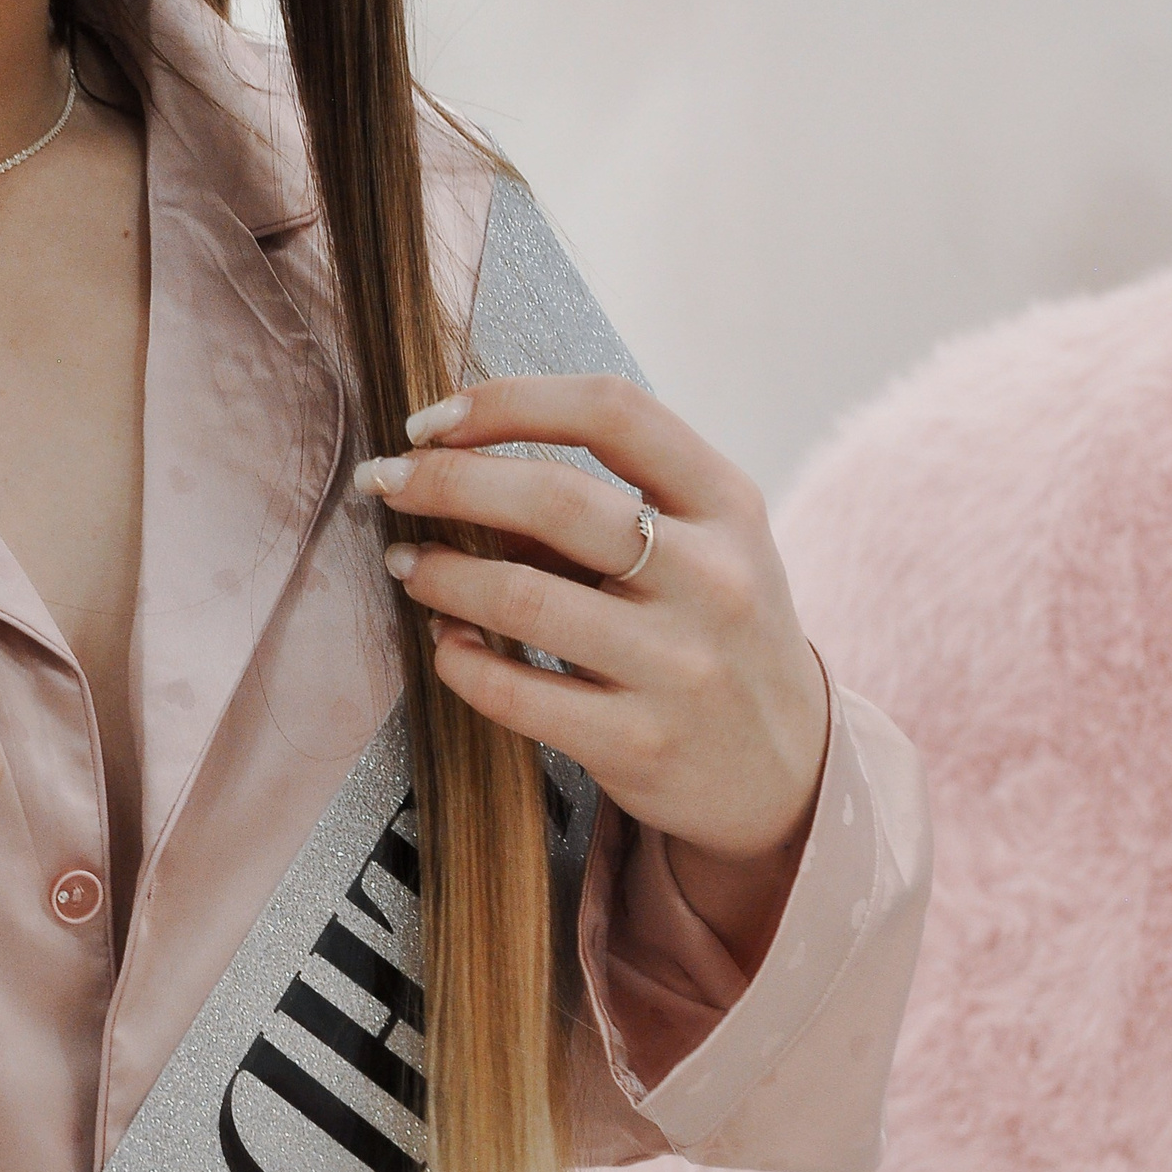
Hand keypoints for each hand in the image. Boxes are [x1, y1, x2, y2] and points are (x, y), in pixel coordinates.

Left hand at [355, 377, 828, 972]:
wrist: (786, 770)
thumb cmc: (715, 627)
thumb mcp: (702, 543)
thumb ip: (606, 497)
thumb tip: (453, 454)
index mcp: (727, 502)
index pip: (612, 411)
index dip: (508, 401)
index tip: (432, 418)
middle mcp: (714, 577)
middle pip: (555, 499)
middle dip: (444, 480)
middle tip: (385, 480)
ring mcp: (681, 666)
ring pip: (523, 598)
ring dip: (440, 573)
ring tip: (406, 562)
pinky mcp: (640, 745)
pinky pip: (518, 695)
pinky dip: (461, 663)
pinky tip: (445, 644)